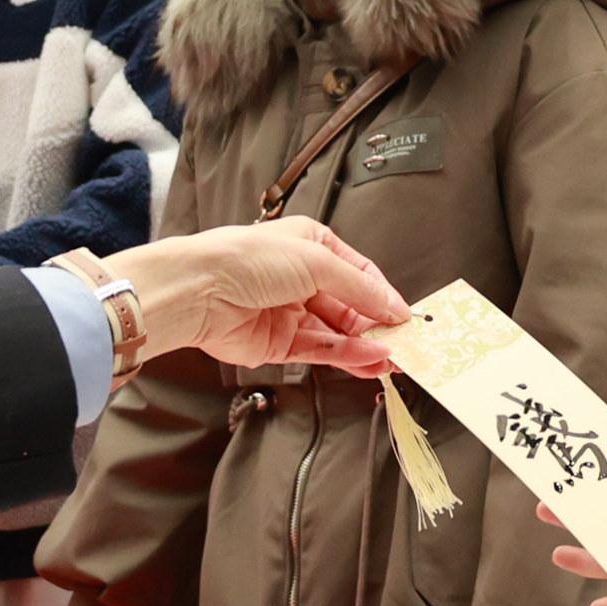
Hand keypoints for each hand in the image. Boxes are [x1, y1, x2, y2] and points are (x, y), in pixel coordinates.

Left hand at [108, 219, 408, 374]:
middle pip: (350, 306)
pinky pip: (320, 351)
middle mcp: (302, 279)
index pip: (359, 273)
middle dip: (378, 325)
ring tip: (395, 359)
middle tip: (406, 344)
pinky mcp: (278, 344)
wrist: (200, 290)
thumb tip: (394, 306)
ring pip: (338, 333)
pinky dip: (346, 356)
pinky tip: (369, 359)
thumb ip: (360, 287)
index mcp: (312, 246)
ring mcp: (290, 313)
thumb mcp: (317, 260)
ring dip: (366, 346)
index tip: (405, 316)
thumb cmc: (250, 259)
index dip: (383, 295)